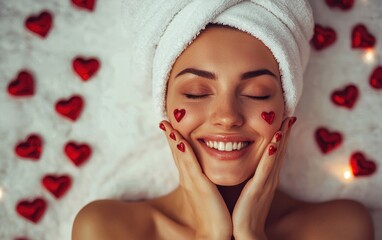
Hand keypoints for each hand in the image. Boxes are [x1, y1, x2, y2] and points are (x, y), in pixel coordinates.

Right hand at [160, 121, 231, 239]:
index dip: (175, 142)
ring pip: (181, 156)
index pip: (182, 156)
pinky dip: (184, 152)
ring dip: (174, 140)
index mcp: (191, 180)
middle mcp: (189, 179)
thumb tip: (209, 173)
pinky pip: (191, 165)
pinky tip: (180, 141)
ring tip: (167, 125)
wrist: (215, 234)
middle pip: (178, 153)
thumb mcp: (209, 193)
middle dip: (171, 137)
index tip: (170, 127)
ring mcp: (192, 182)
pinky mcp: (200, 186)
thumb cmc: (214, 214)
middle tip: (164, 121)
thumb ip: (207, 181)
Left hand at [232, 117, 295, 239]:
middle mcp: (270, 177)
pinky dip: (271, 154)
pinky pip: (266, 167)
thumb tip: (242, 162)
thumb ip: (250, 176)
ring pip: (276, 155)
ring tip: (287, 120)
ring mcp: (267, 182)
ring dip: (282, 138)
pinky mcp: (259, 188)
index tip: (283, 119)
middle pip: (280, 150)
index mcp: (266, 177)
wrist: (246, 233)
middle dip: (285, 132)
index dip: (281, 136)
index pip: (275, 152)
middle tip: (290, 113)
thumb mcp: (248, 189)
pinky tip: (273, 141)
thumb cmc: (244, 211)